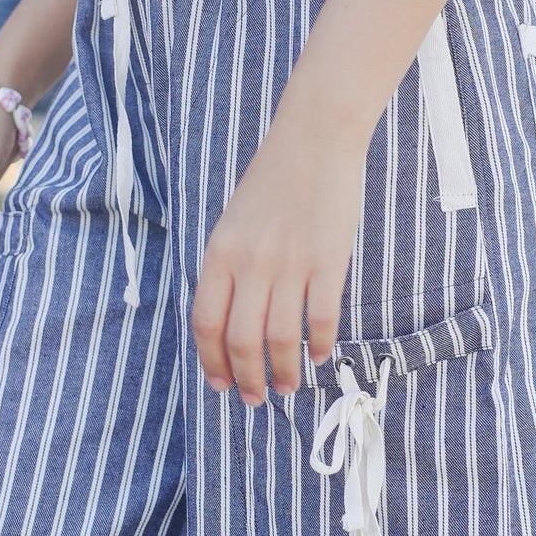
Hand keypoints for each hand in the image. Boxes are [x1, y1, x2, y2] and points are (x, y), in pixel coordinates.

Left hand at [191, 109, 368, 406]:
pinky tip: (319, 355)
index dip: (212, 362)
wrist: (315, 137)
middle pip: (242, 340)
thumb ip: (229, 270)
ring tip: (288, 385)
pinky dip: (319, 344)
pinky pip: (321, 318)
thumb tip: (232, 326)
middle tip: (256, 398)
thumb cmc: (274, 182)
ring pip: (281, 338)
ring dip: (283, 371)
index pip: (207, 324)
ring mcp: (290, 262)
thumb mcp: (234, 224)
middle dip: (247, 379)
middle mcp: (250, 262)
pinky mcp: (328, 260)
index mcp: (220, 253)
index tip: (222, 384)